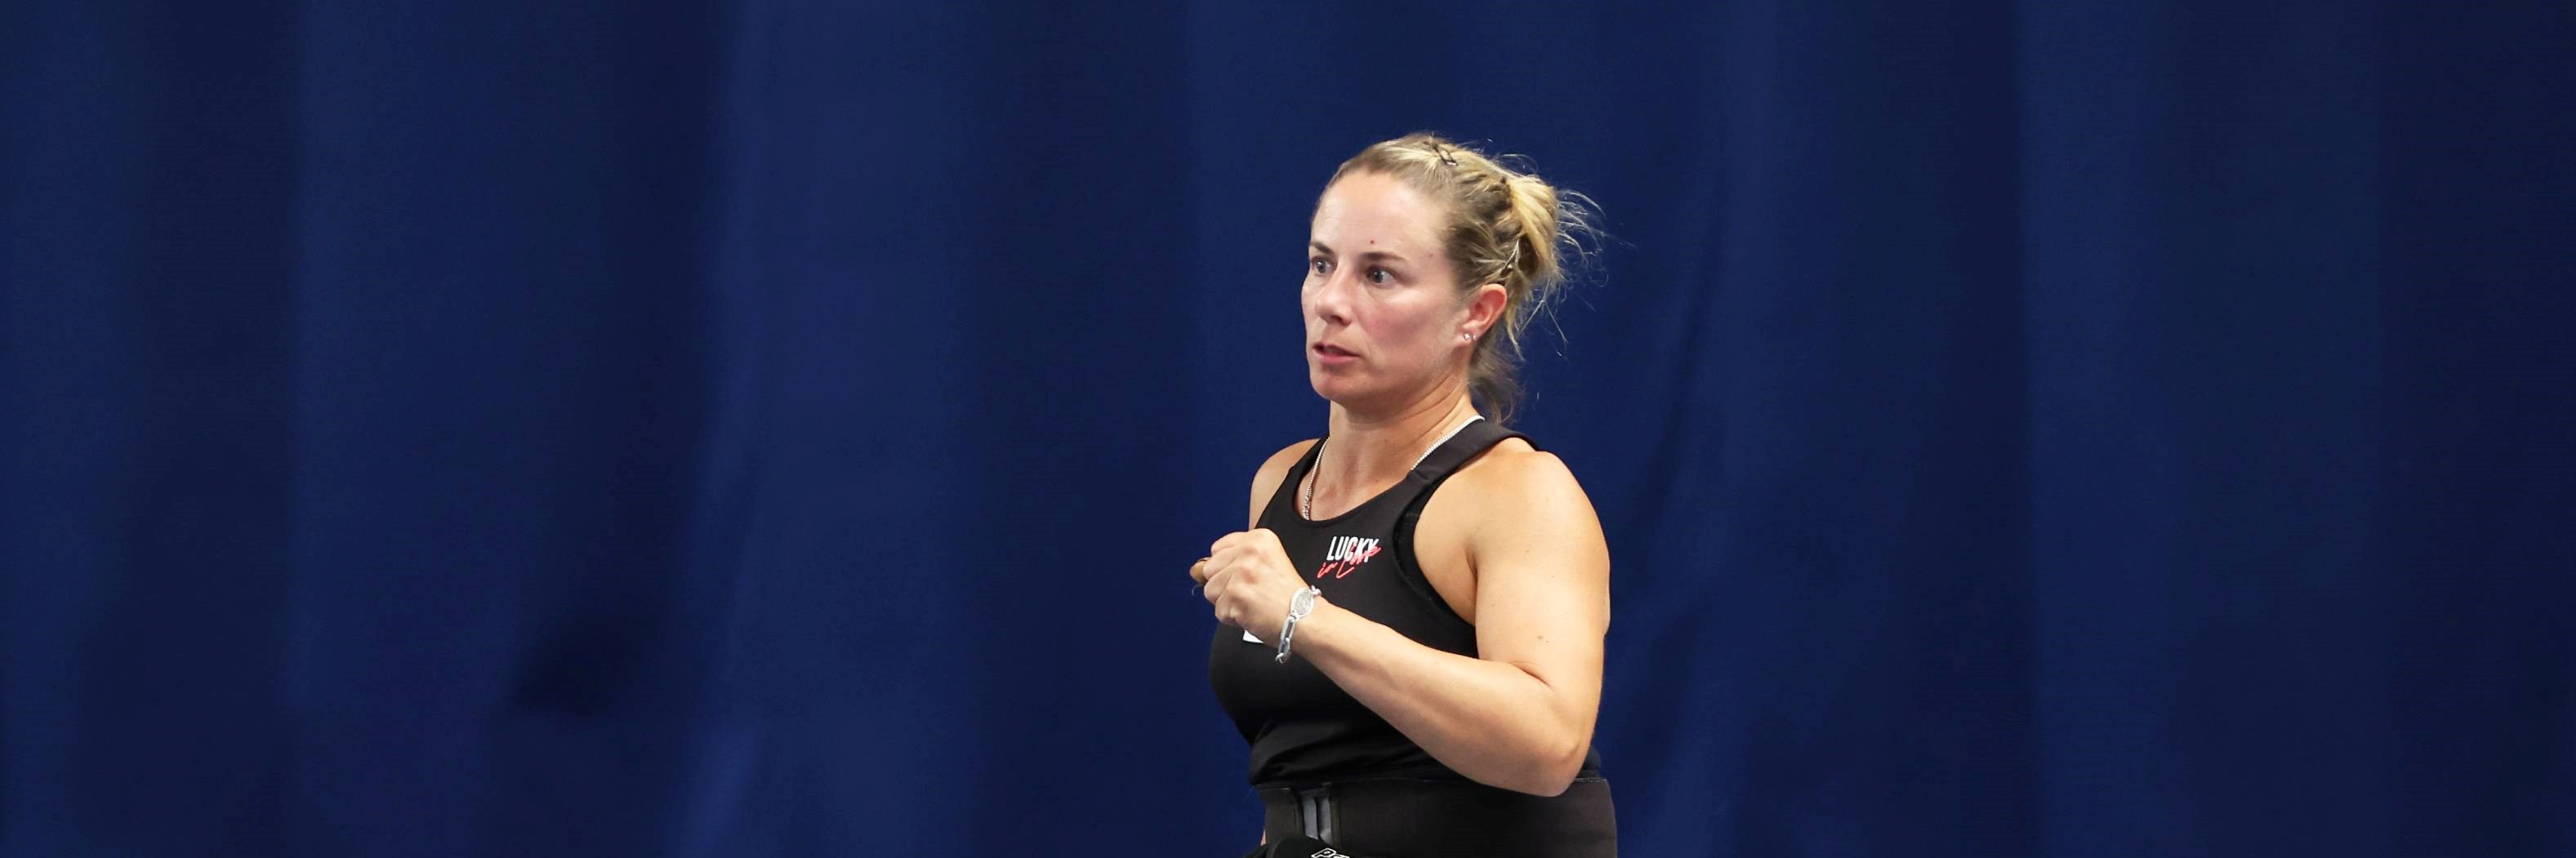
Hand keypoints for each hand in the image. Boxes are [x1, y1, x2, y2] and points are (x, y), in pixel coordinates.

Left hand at [1189, 529, 1313, 638]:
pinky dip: (1232, 618)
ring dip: (1227, 603)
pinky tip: (1252, 614)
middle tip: (1252, 592)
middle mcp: (1250, 551)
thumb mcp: (1266, 562)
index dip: (1228, 568)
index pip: (1217, 549)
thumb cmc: (1288, 596)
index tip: (1249, 577)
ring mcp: (1242, 573)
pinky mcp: (1236, 596)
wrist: (1306, 619)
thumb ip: (1233, 560)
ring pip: (1211, 591)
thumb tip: (1194, 569)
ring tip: (1252, 603)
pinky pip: (1219, 611)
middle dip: (1224, 585)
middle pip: (1210, 570)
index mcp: (1259, 538)